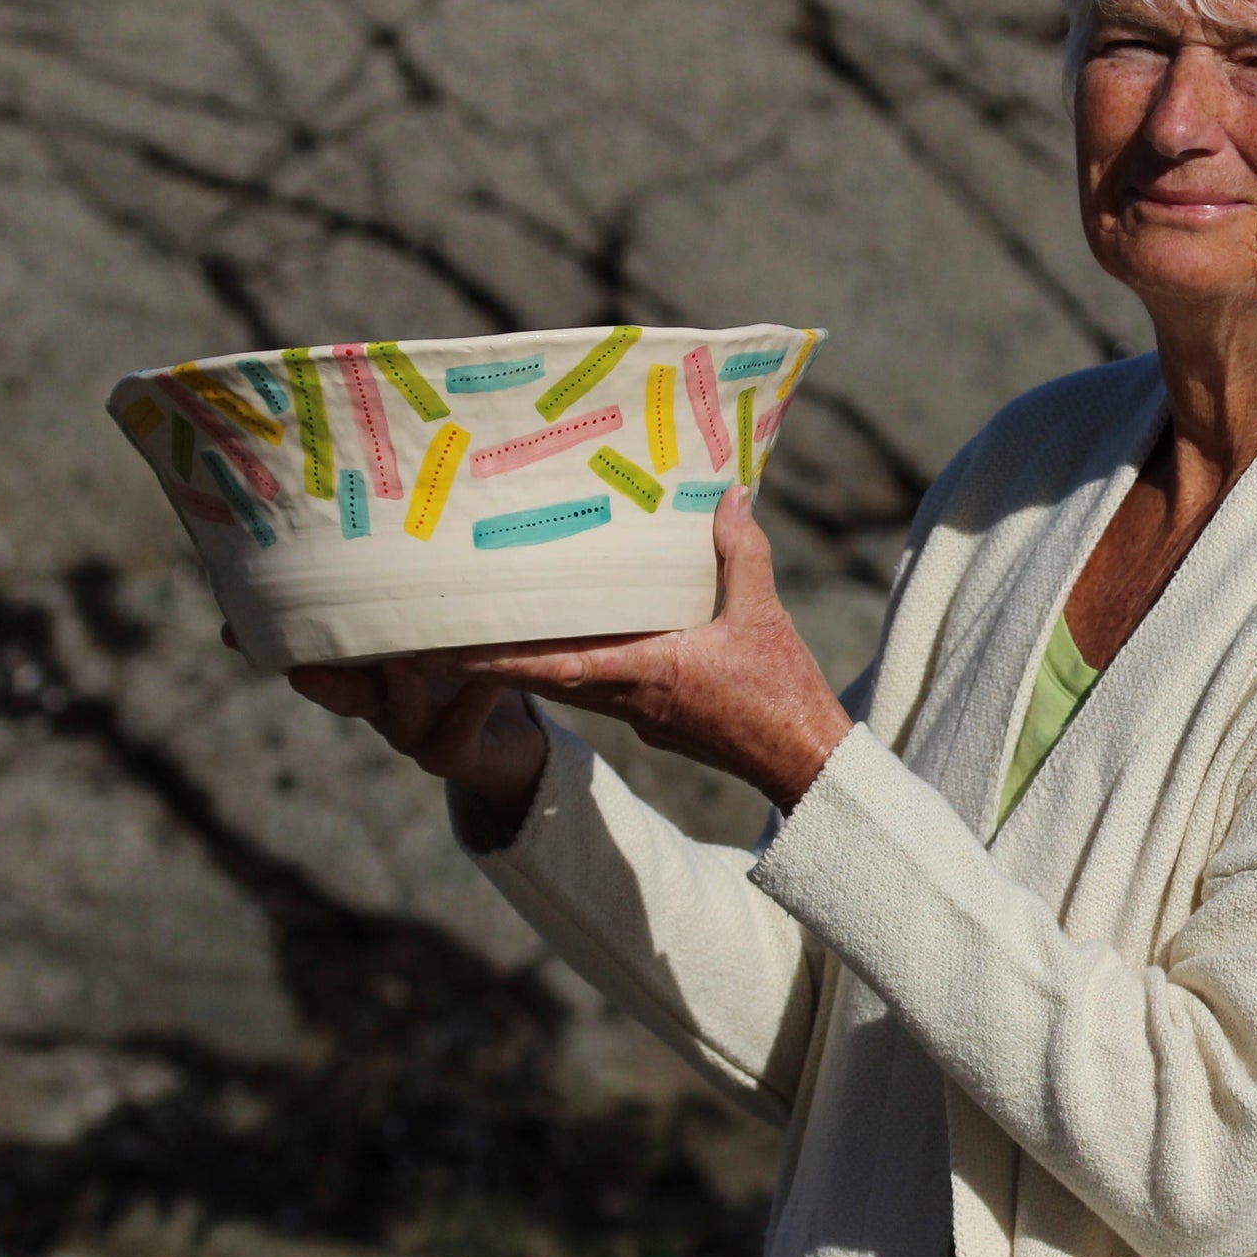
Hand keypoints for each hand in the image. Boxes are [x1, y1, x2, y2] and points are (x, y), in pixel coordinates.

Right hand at [225, 622, 550, 836]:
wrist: (515, 748)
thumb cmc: (474, 674)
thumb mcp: (445, 635)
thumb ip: (419, 604)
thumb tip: (404, 529)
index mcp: (372, 674)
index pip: (317, 655)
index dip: (280, 642)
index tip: (233, 627)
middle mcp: (382, 706)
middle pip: (343, 691)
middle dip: (317, 676)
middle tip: (294, 662)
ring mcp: (415, 735)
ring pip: (399, 712)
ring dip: (398, 685)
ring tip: (401, 658)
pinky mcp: (455, 755)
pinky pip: (459, 730)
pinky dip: (473, 701)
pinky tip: (487, 678)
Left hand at [424, 486, 851, 812]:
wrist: (803, 760)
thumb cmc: (781, 693)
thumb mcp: (764, 613)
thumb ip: (741, 552)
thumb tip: (728, 495)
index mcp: (649, 673)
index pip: (559, 666)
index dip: (503, 658)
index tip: (453, 648)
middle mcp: (632, 701)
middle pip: (549, 680)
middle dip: (501, 659)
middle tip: (455, 630)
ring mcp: (642, 718)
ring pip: (573, 687)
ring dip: (535, 664)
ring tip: (502, 630)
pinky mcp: (658, 724)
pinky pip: (603, 692)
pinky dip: (576, 668)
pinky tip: (580, 641)